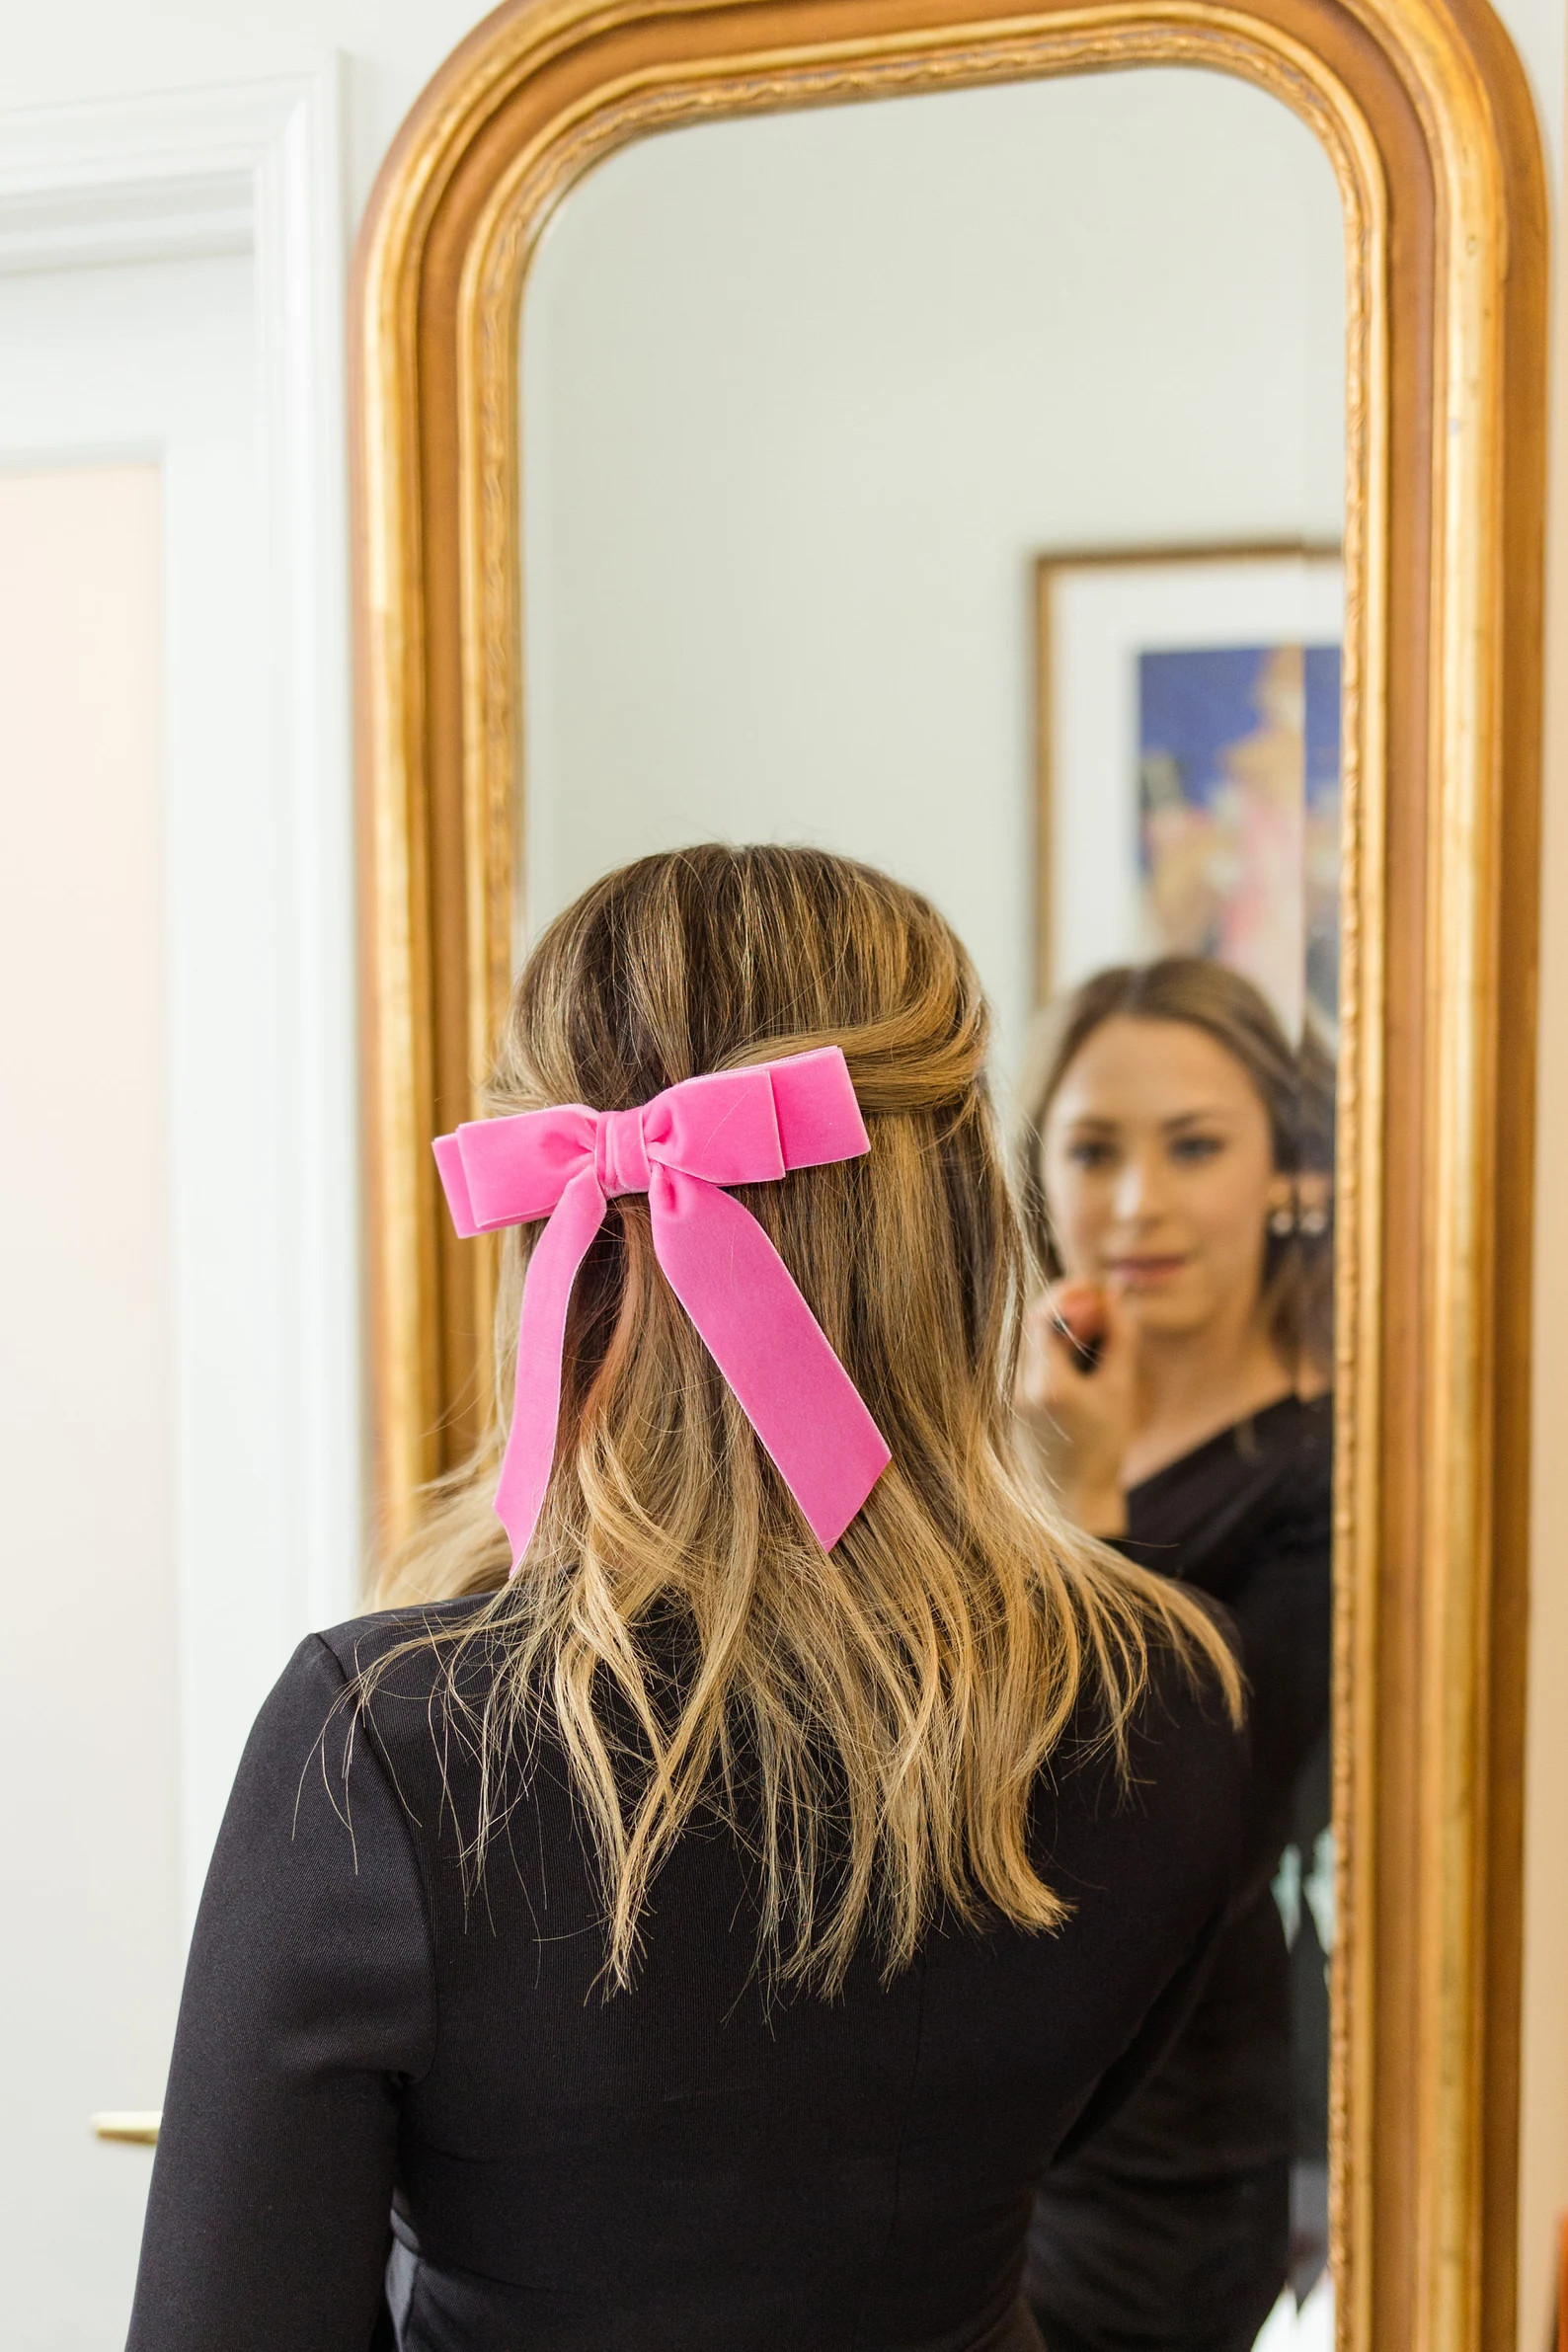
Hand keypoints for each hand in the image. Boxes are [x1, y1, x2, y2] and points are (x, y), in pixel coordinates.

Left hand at [1015, 1279, 1137, 1533]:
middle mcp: (1016, 1387)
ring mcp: (1003, 1394)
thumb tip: (1119, 1292)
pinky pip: (1021, 1357)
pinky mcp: (1001, 1399)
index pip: (1046, 1316)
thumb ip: (1120, 1338)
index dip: (1070, 1294)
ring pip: (1025, 1337)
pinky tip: (1073, 1362)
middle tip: (1096, 1305)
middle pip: (1030, 1321)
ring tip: (1090, 1338)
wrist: (1070, 1502)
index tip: (1096, 1290)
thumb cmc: (1101, 1450)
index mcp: (1047, 1386)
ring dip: (1056, 1325)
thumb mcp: (1119, 1391)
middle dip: (1064, 1306)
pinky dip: (1046, 1347)